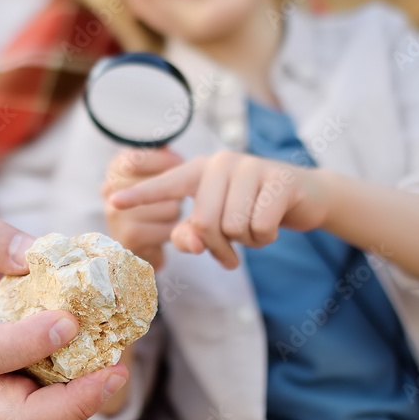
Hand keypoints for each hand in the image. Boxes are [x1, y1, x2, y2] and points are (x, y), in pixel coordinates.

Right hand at [0, 214, 128, 419]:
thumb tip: (30, 255)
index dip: (24, 343)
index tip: (67, 321)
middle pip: (18, 418)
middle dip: (69, 406)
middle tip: (113, 372)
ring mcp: (4, 388)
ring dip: (87, 400)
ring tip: (120, 367)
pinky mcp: (29, 386)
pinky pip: (58, 399)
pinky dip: (89, 384)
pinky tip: (114, 353)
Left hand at [110, 150, 328, 268]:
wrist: (305, 197)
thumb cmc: (251, 210)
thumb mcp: (218, 223)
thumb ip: (193, 235)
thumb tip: (190, 243)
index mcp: (200, 171)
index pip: (166, 184)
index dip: (140, 195)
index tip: (113, 201)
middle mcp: (222, 163)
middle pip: (203, 222)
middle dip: (217, 247)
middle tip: (229, 256)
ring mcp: (252, 168)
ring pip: (233, 227)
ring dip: (245, 242)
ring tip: (254, 230)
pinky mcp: (280, 181)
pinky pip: (260, 227)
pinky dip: (266, 238)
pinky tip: (273, 224)